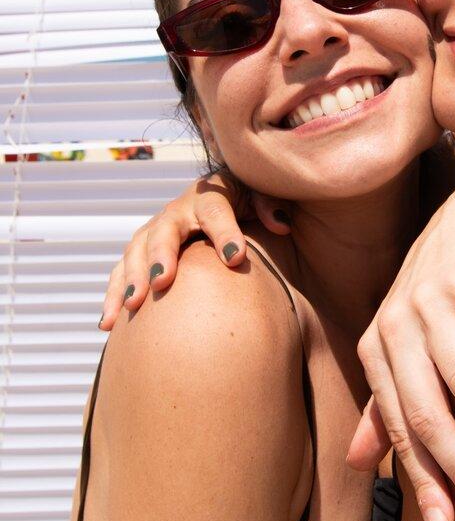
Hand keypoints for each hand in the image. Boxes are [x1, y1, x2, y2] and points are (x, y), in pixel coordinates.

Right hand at [98, 172, 289, 329]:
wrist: (220, 197)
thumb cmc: (246, 201)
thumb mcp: (261, 196)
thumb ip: (271, 207)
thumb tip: (281, 224)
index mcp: (209, 198)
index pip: (215, 212)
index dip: (225, 233)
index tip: (235, 259)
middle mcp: (176, 212)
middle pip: (164, 231)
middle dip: (160, 256)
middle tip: (161, 283)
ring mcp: (155, 232)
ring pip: (136, 252)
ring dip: (130, 279)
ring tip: (131, 307)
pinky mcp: (143, 253)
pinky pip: (123, 272)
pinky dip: (114, 296)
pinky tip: (108, 324)